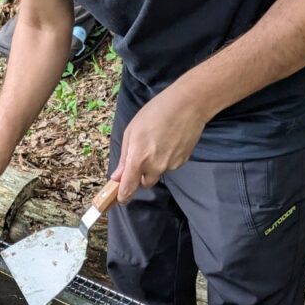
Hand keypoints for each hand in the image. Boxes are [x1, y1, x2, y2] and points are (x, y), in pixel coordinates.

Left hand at [111, 84, 206, 202]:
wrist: (187, 105)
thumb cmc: (155, 113)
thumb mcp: (131, 131)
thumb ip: (124, 157)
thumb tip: (117, 177)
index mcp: (138, 159)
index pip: (128, 188)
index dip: (123, 196)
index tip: (120, 199)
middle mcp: (155, 167)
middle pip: (144, 184)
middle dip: (139, 177)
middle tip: (140, 159)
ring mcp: (171, 165)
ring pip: (157, 174)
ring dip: (154, 166)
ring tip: (157, 143)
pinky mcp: (182, 161)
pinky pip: (170, 166)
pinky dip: (166, 159)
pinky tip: (169, 142)